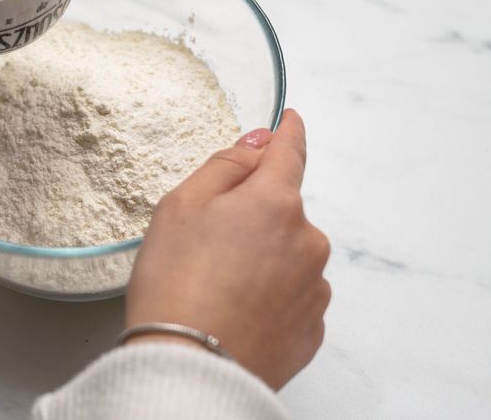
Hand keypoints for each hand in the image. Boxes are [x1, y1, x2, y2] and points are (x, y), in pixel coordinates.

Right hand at [124, 110, 328, 389]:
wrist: (190, 369)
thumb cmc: (176, 285)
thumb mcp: (180, 207)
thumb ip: (224, 167)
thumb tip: (257, 145)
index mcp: (276, 201)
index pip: (290, 151)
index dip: (287, 132)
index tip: (289, 122)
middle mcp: (308, 240)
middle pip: (283, 210)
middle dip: (253, 217)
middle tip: (205, 245)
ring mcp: (314, 288)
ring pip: (289, 256)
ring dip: (263, 260)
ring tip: (216, 289)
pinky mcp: (312, 329)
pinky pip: (291, 298)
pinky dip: (269, 299)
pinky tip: (234, 313)